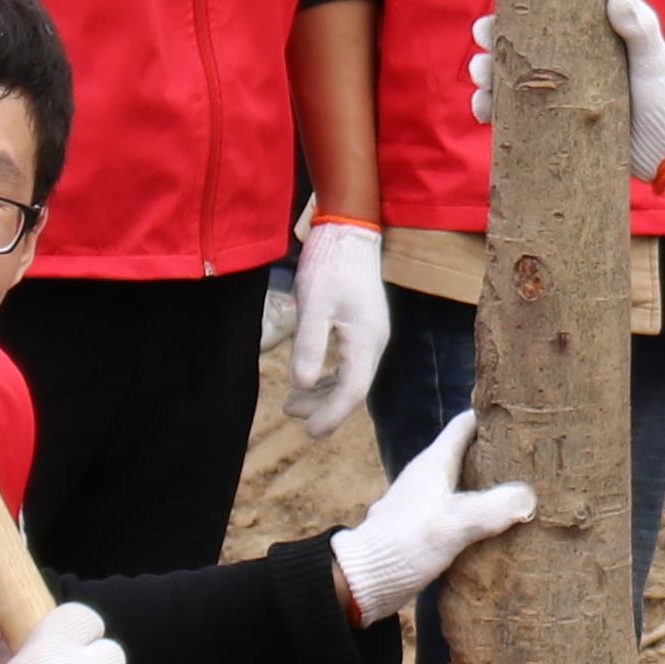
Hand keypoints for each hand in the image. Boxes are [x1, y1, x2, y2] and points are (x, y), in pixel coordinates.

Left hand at [286, 217, 388, 434]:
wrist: (349, 231)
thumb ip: (309, 345)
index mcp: (366, 340)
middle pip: (354, 388)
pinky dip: (329, 377)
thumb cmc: (330, 265)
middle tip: (290, 413)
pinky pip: (349, 362)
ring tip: (292, 403)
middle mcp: (374, 341)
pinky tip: (310, 379)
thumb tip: (301, 385)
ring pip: (351, 376)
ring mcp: (370, 333)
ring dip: (323, 393)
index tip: (308, 432)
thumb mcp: (314, 304)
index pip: (353, 391)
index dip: (331, 415)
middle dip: (323, 407)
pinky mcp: (361, 325)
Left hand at [328, 408, 538, 624]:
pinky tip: (499, 525)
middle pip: (469, 452)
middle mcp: (428, 476)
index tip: (524, 415)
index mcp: (433, 462)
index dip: (493, 415)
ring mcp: (425, 501)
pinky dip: (479, 511)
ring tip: (527, 490)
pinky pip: (459, 509)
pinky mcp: (425, 526)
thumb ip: (493, 508)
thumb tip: (529, 497)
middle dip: (499, 452)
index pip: (466, 424)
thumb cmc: (405, 544)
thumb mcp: (454, 524)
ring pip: (464, 482)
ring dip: (491, 484)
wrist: (365, 581)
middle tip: (536, 457)